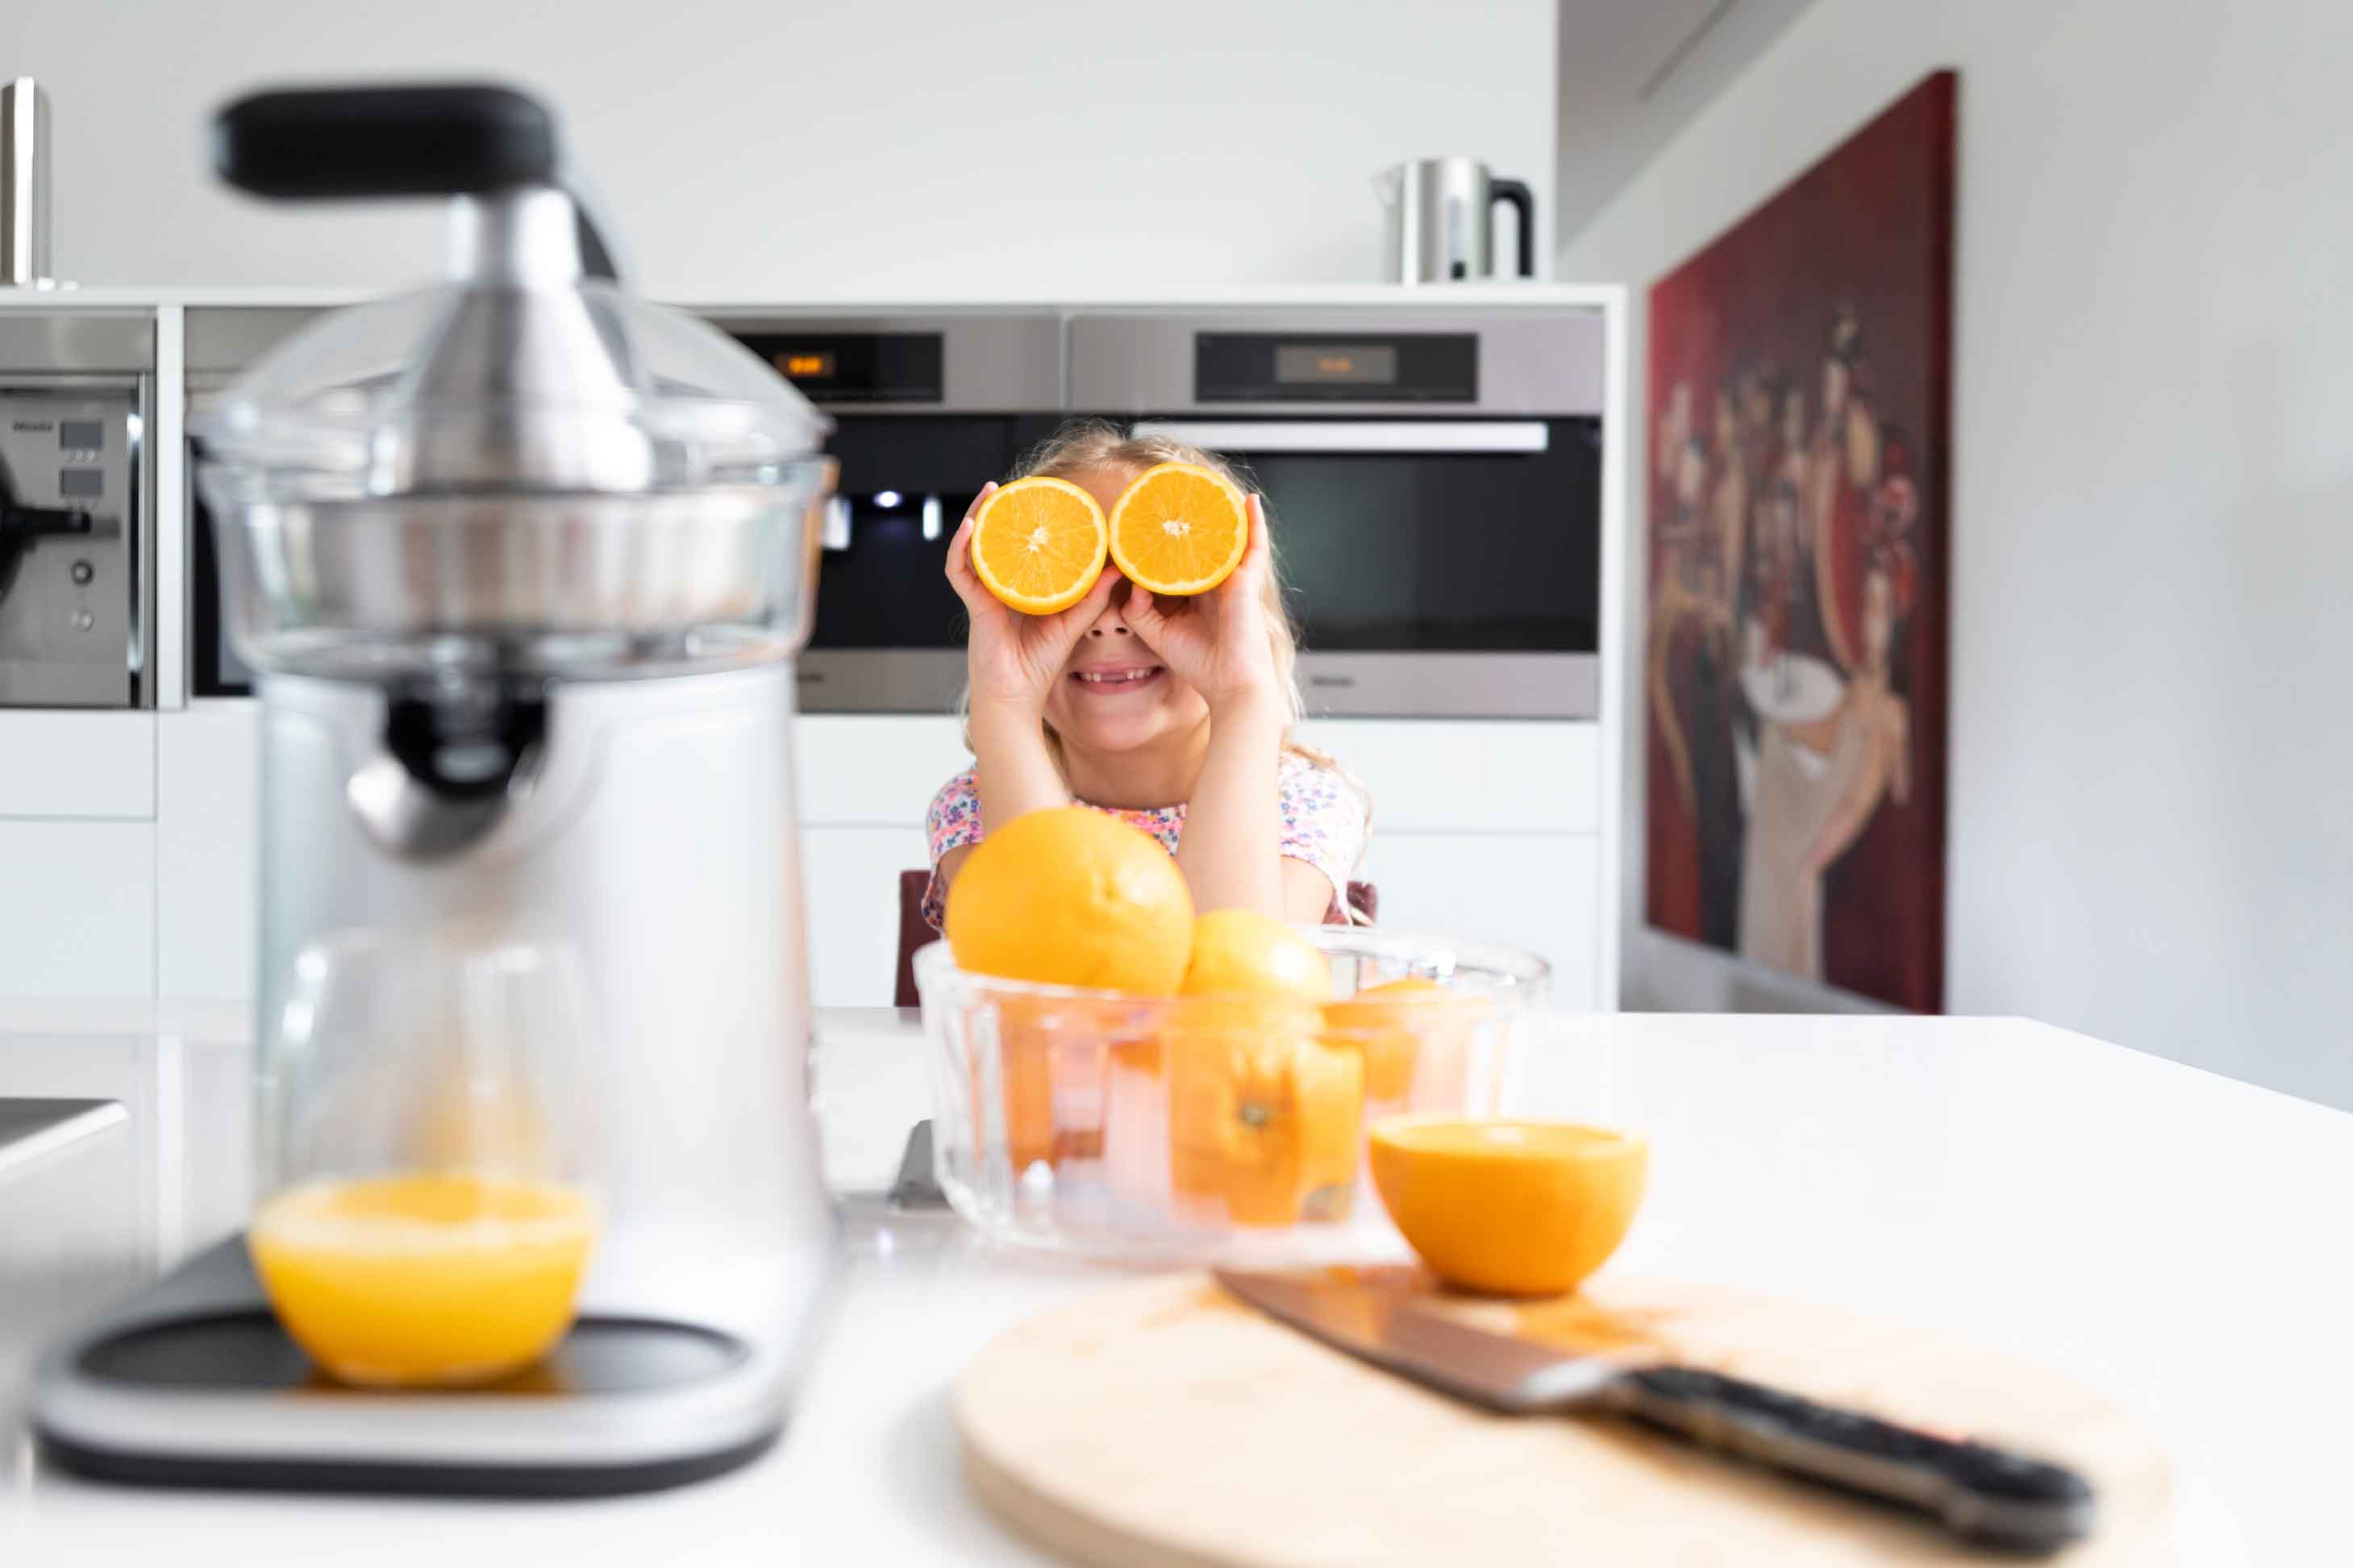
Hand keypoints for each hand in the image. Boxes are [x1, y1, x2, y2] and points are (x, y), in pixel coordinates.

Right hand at [943, 482, 1119, 717]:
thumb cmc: (1039, 666)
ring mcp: (982, 595)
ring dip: (976, 517)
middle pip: (990, 541)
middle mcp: (997, 587)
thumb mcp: (1072, 624)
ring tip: (988, 492)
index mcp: (1017, 589)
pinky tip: (971, 526)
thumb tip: (1118, 569)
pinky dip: (963, 547)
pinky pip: (961, 571)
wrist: (1017, 697)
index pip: (1014, 548)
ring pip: (972, 547)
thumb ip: (1092, 597)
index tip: (1035, 498)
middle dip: (994, 511)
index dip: (1020, 523)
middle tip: (1003, 486)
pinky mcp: (974, 605)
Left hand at [1118, 494, 1280, 714]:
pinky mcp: (1247, 581)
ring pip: (1226, 539)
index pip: (1176, 561)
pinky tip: (1248, 501)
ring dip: (1221, 513)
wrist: (1230, 684)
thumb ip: (1139, 610)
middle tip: (1172, 495)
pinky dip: (1253, 523)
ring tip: (1209, 486)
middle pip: (1201, 544)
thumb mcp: (1157, 634)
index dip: (1162, 544)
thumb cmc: (1200, 663)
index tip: (1141, 524)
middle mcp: (1214, 583)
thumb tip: (1132, 582)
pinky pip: (1253, 546)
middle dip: (1189, 521)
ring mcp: (1232, 580)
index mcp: (1195, 595)